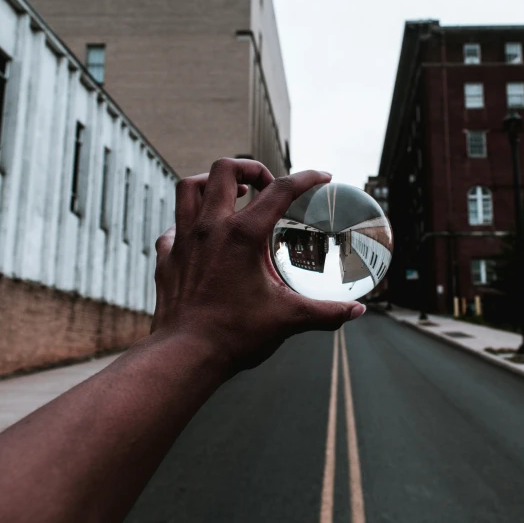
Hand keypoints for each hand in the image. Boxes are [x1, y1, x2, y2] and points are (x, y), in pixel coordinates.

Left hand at [150, 159, 365, 376]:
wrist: (184, 355)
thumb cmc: (234, 335)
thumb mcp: (288, 319)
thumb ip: (326, 312)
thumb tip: (356, 311)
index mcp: (243, 235)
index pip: (280, 191)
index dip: (306, 179)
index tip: (321, 177)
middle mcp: (211, 228)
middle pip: (225, 170)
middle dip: (249, 168)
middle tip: (265, 184)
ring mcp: (184, 241)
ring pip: (190, 188)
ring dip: (211, 183)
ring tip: (229, 194)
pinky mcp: (167, 258)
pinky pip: (173, 227)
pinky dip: (188, 224)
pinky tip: (200, 237)